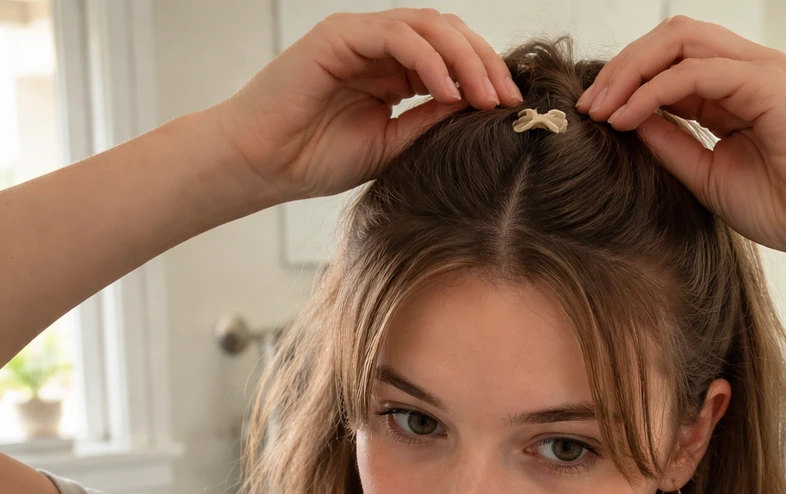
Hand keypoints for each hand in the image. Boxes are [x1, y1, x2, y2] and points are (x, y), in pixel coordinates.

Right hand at [211, 8, 522, 202]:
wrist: (263, 165)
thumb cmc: (317, 158)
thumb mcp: (393, 144)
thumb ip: (431, 120)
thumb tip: (477, 106)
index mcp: (394, 71)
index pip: (451, 57)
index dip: (485, 76)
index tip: (511, 109)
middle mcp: (380, 47)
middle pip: (449, 34)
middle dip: (484, 64)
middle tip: (508, 100)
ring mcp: (360, 37)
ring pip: (430, 27)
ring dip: (465, 59)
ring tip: (485, 97)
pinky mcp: (340, 35)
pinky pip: (399, 35)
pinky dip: (430, 61)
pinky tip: (450, 93)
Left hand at [576, 16, 785, 263]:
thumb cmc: (783, 206)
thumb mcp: (706, 174)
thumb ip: (670, 143)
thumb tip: (627, 123)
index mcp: (734, 89)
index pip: (670, 61)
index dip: (626, 81)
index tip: (592, 115)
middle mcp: (747, 70)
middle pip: (670, 38)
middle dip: (621, 67)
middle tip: (587, 106)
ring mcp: (759, 70)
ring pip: (680, 41)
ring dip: (631, 72)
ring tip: (601, 109)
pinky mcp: (766, 82)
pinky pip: (696, 71)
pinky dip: (654, 91)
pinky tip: (628, 118)